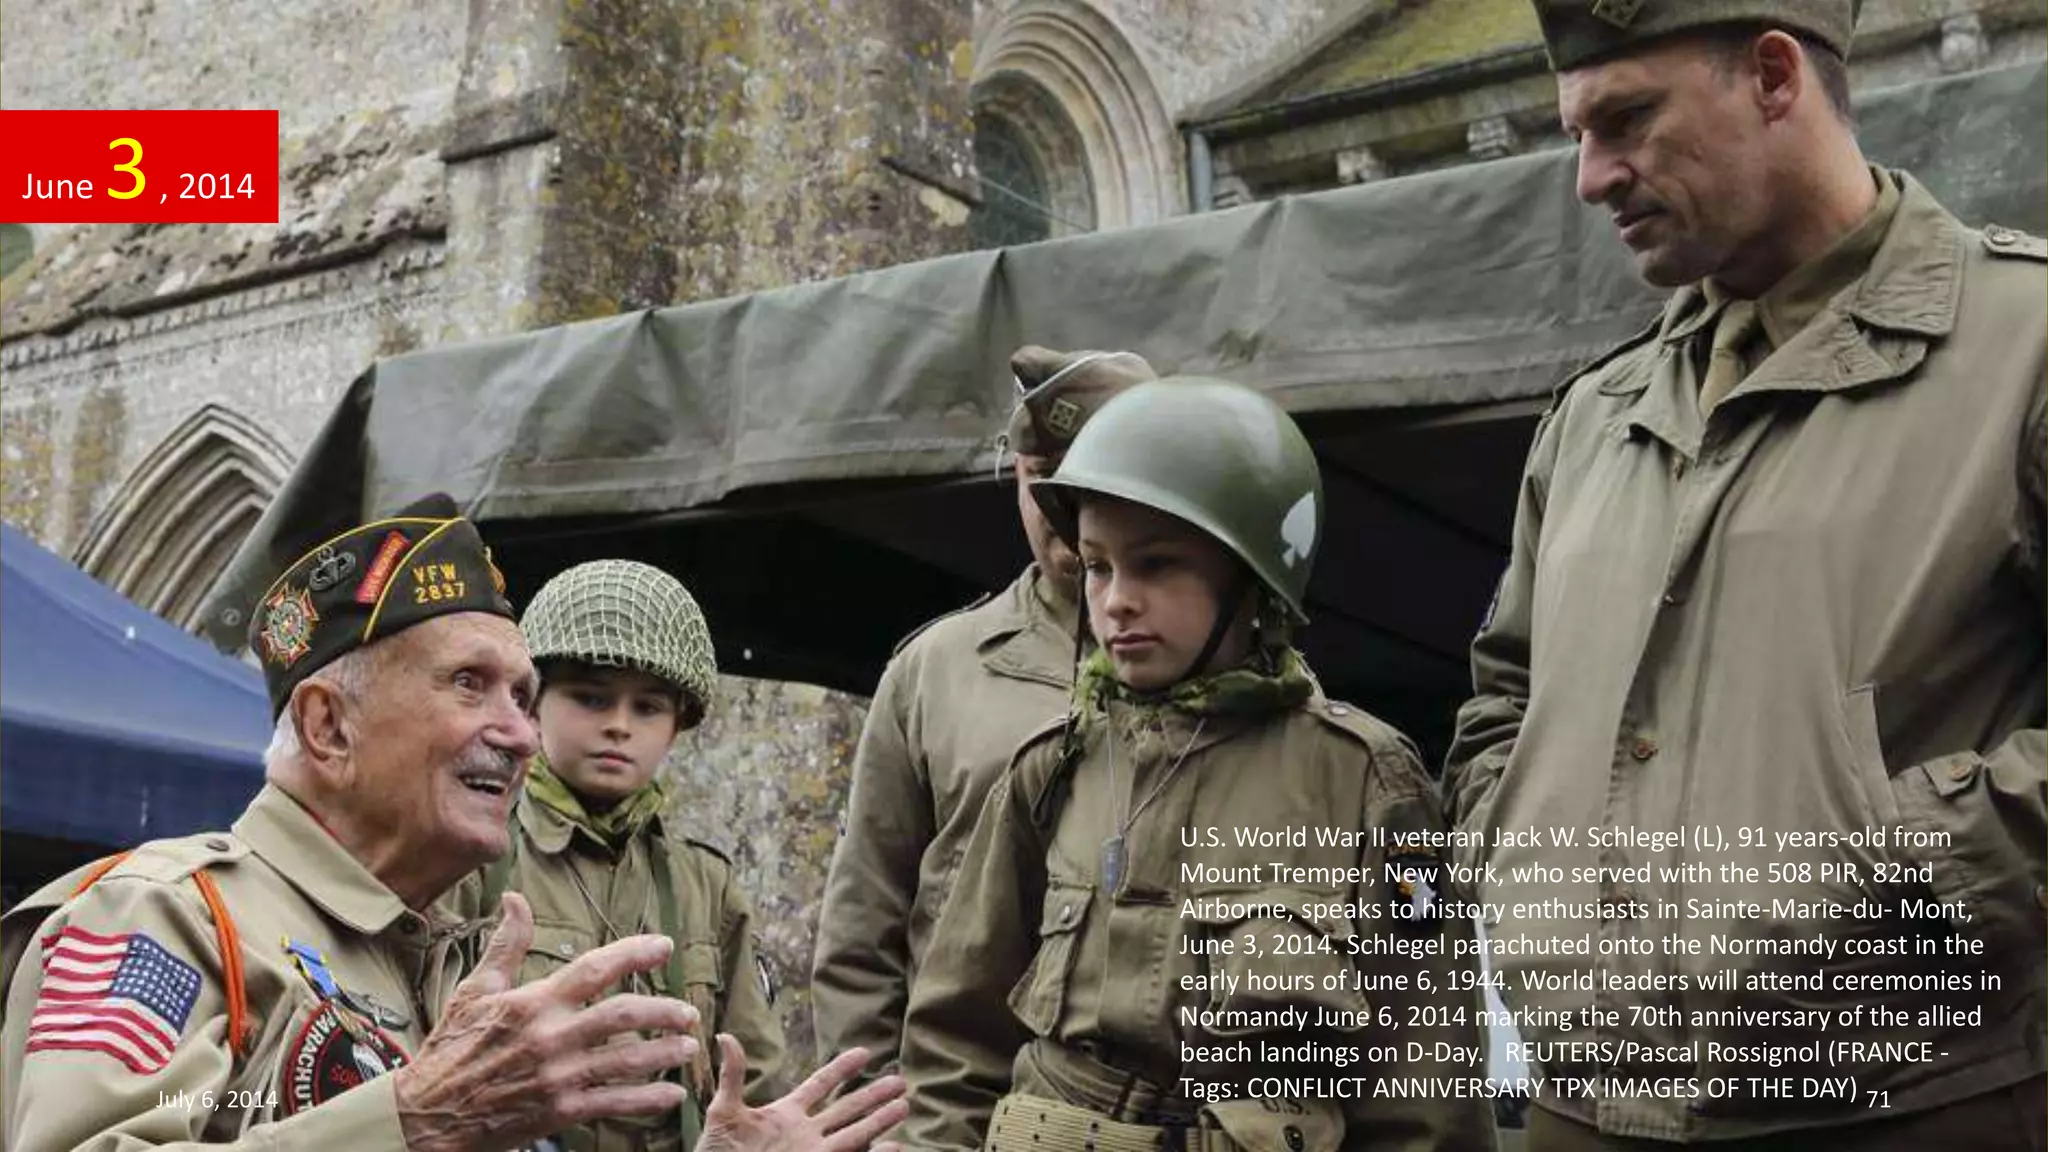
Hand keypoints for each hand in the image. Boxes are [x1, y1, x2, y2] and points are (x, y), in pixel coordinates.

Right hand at [395, 893, 699, 1151]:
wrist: (427, 1115)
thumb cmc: (451, 1049)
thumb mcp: (475, 991)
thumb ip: (506, 944)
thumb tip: (514, 898)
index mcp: (534, 1003)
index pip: (595, 969)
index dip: (635, 953)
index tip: (664, 946)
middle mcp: (551, 1037)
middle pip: (622, 1016)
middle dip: (663, 1012)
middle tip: (688, 1012)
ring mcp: (558, 1077)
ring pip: (625, 1060)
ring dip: (663, 1053)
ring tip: (687, 1048)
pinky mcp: (559, 1111)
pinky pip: (612, 1104)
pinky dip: (646, 1100)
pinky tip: (671, 1095)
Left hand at [698, 1036, 908, 1151]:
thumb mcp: (723, 1112)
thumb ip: (732, 1077)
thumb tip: (726, 1036)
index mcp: (786, 1114)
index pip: (820, 1085)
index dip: (842, 1069)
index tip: (865, 1052)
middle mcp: (805, 1134)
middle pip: (847, 1109)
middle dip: (873, 1094)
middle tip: (900, 1080)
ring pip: (854, 1135)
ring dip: (879, 1122)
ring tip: (904, 1107)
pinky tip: (894, 1147)